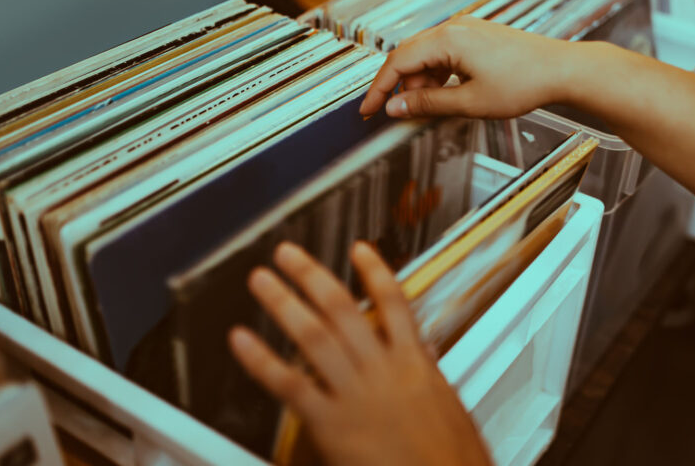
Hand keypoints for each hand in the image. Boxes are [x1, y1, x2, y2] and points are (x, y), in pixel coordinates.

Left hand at [229, 242, 490, 465]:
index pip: (394, 304)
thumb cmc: (452, 459)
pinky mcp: (331, 423)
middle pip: (342, 309)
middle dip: (312, 276)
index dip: (375, 272)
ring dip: (283, 303)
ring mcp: (354, 393)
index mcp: (414, 364)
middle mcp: (381, 370)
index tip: (359, 250)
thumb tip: (423, 354)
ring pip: (313, 336)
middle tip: (288, 254)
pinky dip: (263, 360)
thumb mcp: (451, 405)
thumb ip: (429, 374)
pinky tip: (242, 341)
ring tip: (262, 280)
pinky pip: (290, 384)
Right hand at [358, 16, 577, 118]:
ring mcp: (466, 29)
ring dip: (422, 83)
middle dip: (400, 87)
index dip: (379, 88)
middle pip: (409, 56)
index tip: (368, 110)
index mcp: (448, 39)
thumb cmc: (523, 83)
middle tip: (393, 113)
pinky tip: (445, 95)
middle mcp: (454, 27)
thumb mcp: (469, 102)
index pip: (398, 62)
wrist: (561, 70)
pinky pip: (444, 53)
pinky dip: (438, 75)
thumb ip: (427, 105)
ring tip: (429, 109)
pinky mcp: (477, 36)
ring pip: (427, 56)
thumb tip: (396, 107)